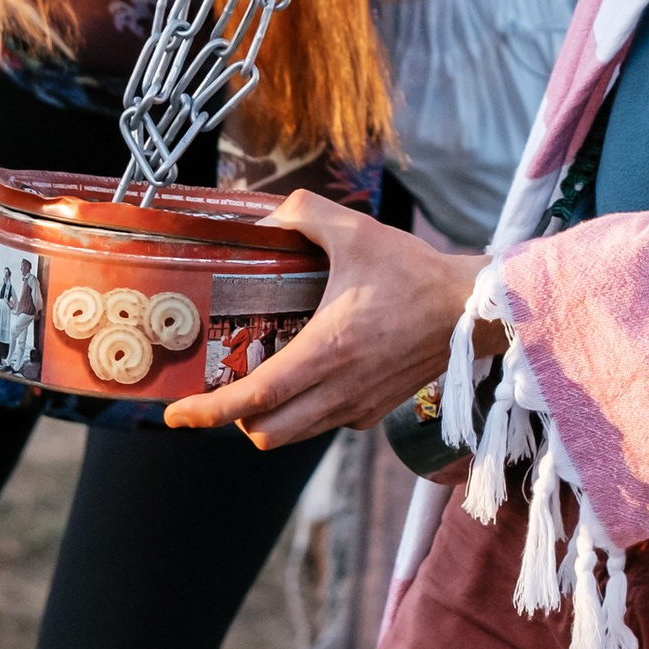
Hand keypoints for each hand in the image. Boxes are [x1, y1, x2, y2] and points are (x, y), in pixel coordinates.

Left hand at [163, 191, 494, 452]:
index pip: (252, 399)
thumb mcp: (355, 231)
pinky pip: (324, 424)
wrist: (472, 309)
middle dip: (233, 417)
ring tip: (258, 380)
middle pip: (264, 432)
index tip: (176, 414)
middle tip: (220, 386)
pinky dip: (303, 412)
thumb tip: (261, 217)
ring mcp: (359, 406)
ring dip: (267, 417)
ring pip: (293, 434)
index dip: (207, 413)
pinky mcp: (376, 411)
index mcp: (325, 351)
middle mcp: (339, 390)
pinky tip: (307, 375)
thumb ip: (302, 214)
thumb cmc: (415, 272)